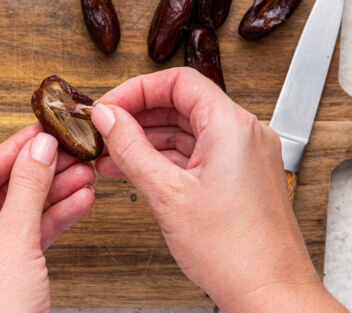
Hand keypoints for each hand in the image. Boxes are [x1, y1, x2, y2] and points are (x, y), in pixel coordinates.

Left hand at [0, 124, 94, 311]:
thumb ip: (28, 187)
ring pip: (20, 212)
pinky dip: (53, 219)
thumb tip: (39, 147)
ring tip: (83, 174)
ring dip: (53, 194)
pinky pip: (29, 235)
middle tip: (69, 151)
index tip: (41, 129)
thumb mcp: (13, 239)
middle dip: (41, 172)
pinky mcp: (3, 272)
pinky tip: (78, 202)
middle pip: (4, 190)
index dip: (15, 148)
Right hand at [91, 68, 345, 311]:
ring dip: (146, 140)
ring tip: (111, 156)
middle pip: (180, 104)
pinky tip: (135, 170)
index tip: (110, 105)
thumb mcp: (167, 193)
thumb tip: (108, 118)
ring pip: (185, 131)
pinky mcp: (235, 177)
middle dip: (137, 117)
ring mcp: (240, 156)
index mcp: (231, 127)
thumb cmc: (234, 252)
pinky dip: (163, 159)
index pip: (179, 82)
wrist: (268, 293)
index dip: (138, 89)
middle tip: (105, 131)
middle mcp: (242, 135)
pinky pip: (194, 154)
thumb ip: (131, 148)